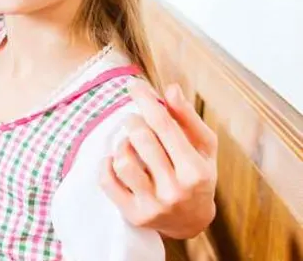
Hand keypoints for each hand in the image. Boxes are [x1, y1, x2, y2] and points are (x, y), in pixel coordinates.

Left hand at [101, 82, 217, 238]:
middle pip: (141, 138)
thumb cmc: (197, 175)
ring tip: (129, 143)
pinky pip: (107, 181)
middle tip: (134, 119)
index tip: (133, 85)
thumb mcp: (203, 147)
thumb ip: (187, 118)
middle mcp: (175, 189)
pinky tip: (116, 160)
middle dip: (133, 120)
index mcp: (196, 170)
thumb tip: (170, 89)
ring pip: (122, 160)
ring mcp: (153, 205)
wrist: (191, 222)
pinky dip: (106, 164)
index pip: (164, 124)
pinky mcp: (133, 214)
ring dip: (121, 143)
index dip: (146, 100)